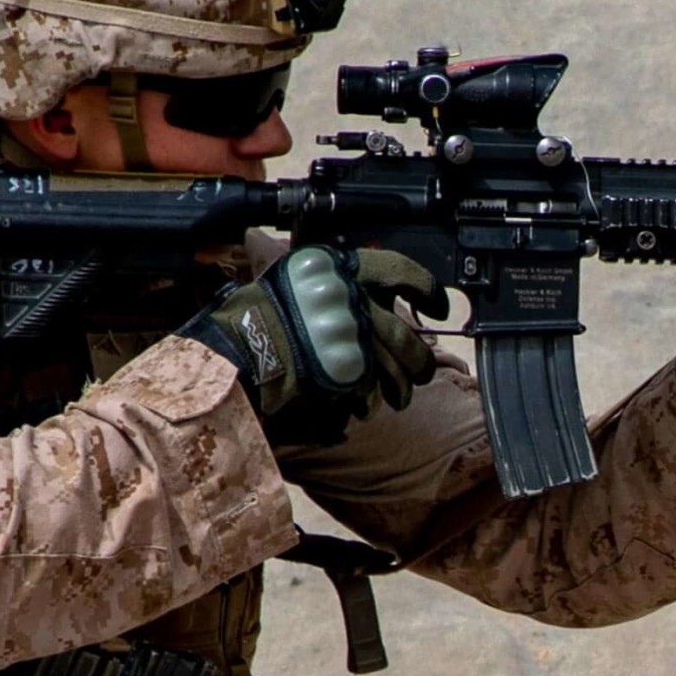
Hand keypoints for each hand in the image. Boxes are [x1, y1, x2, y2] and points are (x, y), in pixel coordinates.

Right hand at [186, 245, 441, 448]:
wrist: (238, 344)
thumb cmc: (258, 315)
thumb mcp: (297, 280)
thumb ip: (334, 285)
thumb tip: (371, 295)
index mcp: (339, 268)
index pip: (398, 270)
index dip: (425, 288)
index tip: (437, 306)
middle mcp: (351, 296)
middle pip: (406, 333)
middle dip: (419, 359)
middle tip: (420, 371)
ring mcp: (351, 329)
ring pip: (398, 364)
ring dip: (402, 386)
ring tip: (399, 397)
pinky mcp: (346, 362)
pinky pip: (373, 385)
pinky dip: (372, 400)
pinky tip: (366, 407)